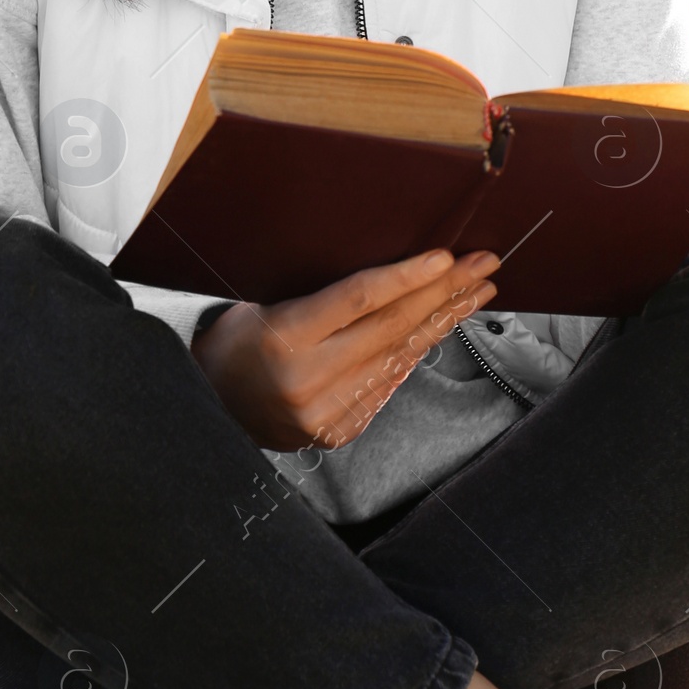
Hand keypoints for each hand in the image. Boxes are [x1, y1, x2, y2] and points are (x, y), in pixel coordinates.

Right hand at [191, 249, 499, 451]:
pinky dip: (414, 355)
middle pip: (391, 328)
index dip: (408, 276)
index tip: (448, 256)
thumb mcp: (256, 305)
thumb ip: (319, 298)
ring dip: (441, 322)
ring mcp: (324, 412)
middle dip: (443, 293)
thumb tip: (390, 277)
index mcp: (284, 337)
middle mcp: (307, 380)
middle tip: (482, 265)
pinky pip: (386, 386)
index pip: (360, 299)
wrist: (206, 410)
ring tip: (475, 293)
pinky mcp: (335, 432)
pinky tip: (439, 329)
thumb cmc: (231, 345)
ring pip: (398, 358)